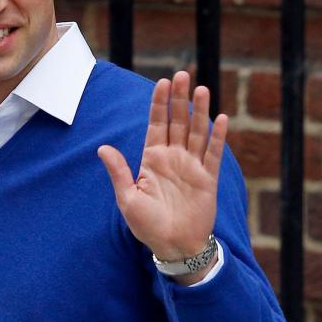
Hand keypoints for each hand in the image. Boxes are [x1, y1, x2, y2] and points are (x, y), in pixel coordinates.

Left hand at [97, 71, 227, 281]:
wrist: (173, 246)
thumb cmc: (147, 225)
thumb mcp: (127, 198)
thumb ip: (119, 171)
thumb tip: (102, 148)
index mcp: (152, 160)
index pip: (156, 125)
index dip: (159, 104)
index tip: (162, 82)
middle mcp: (173, 158)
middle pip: (177, 122)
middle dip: (179, 99)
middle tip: (182, 74)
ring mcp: (192, 166)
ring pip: (196, 131)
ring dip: (198, 110)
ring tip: (200, 88)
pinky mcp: (208, 178)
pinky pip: (213, 153)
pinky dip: (217, 136)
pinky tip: (219, 118)